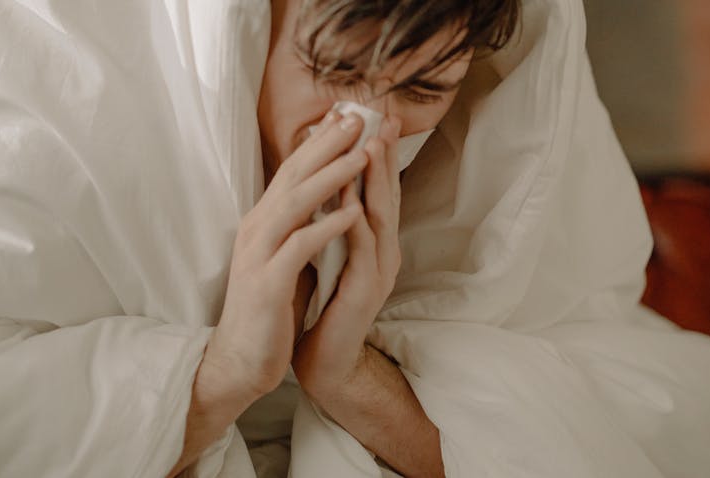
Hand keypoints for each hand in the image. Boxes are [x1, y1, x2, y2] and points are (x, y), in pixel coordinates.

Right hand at [202, 112, 368, 399]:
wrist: (241, 360)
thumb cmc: (268, 308)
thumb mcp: (282, 257)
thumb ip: (297, 226)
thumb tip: (325, 197)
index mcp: (263, 222)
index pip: (292, 172)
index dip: (319, 143)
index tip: (347, 117)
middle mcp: (257, 229)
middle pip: (293, 176)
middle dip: (326, 145)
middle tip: (357, 117)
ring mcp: (259, 254)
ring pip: (295, 204)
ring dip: (330, 177)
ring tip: (361, 154)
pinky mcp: (267, 282)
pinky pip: (300, 247)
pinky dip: (325, 227)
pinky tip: (352, 213)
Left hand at [292, 116, 402, 395]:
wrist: (324, 357)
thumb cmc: (324, 304)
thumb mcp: (333, 254)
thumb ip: (338, 222)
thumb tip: (332, 182)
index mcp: (374, 241)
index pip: (375, 188)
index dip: (375, 152)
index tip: (369, 116)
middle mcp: (383, 251)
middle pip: (385, 194)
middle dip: (383, 155)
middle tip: (382, 117)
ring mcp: (379, 270)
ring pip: (379, 217)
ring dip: (376, 182)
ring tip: (371, 146)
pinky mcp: (366, 291)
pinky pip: (361, 250)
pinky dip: (357, 223)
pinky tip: (351, 202)